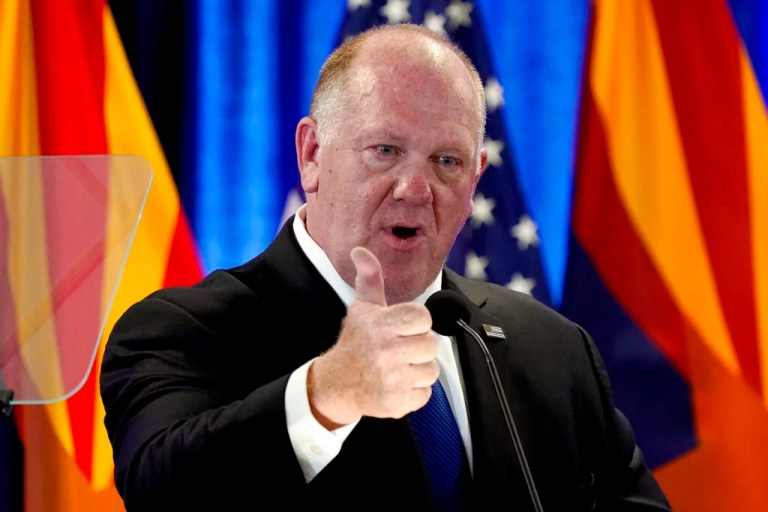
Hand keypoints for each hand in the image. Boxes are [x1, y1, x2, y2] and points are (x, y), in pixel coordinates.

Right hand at [307, 246, 439, 428]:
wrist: (338, 383)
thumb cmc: (356, 342)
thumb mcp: (362, 307)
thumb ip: (369, 277)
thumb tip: (361, 251)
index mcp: (382, 324)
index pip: (424, 318)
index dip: (417, 322)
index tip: (403, 326)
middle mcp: (387, 351)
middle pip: (431, 345)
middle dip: (419, 346)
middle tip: (401, 348)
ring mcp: (392, 379)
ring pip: (430, 371)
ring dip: (418, 369)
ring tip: (399, 366)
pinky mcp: (396, 402)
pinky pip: (425, 393)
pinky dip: (414, 391)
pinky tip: (397, 383)